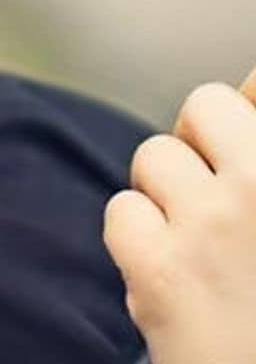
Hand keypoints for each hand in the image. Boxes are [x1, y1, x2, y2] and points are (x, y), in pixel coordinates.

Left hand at [103, 66, 255, 363]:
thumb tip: (251, 81)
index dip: (245, 117)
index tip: (237, 164)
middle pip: (203, 107)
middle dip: (200, 147)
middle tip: (214, 204)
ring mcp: (217, 225)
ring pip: (154, 158)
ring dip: (165, 199)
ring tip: (198, 254)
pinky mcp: (162, 269)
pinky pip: (121, 213)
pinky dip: (135, 244)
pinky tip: (169, 282)